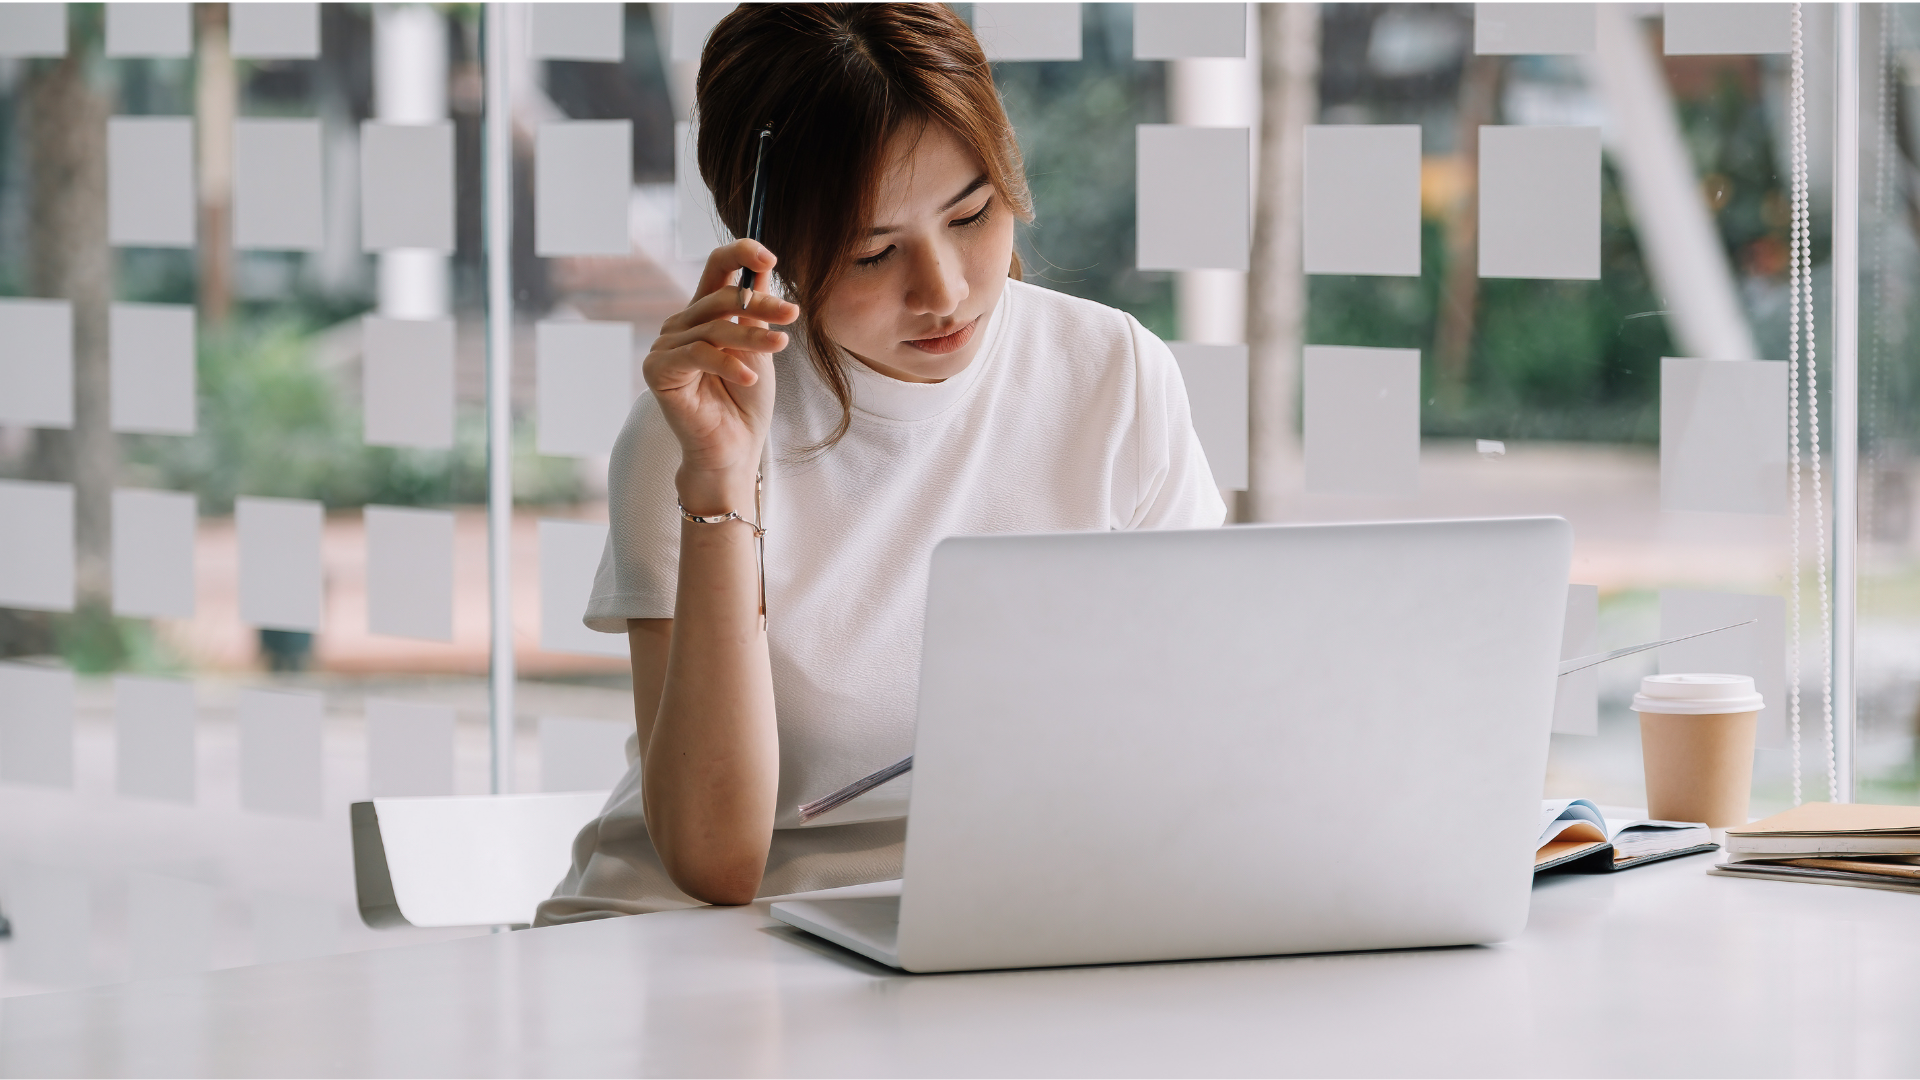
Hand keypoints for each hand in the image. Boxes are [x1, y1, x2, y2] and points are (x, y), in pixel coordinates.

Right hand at [644, 240, 800, 512]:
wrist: (734, 448)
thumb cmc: (746, 403)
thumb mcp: (759, 349)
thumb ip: (756, 310)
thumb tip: (763, 267)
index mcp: (704, 314)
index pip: (716, 268)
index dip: (739, 253)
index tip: (770, 256)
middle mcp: (681, 324)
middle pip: (721, 297)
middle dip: (761, 304)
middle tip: (793, 314)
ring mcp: (666, 346)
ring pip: (714, 327)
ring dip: (752, 336)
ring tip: (781, 345)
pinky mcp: (658, 369)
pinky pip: (697, 354)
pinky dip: (728, 365)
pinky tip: (749, 379)